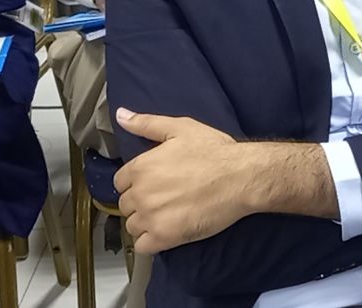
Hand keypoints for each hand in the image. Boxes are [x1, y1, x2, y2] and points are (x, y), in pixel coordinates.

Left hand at [114, 108, 253, 253]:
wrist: (241, 177)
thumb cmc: (214, 151)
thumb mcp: (180, 128)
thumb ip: (146, 123)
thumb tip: (121, 115)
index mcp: (141, 167)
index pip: (120, 182)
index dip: (136, 182)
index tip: (153, 183)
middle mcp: (141, 194)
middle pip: (126, 205)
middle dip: (140, 202)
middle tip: (164, 198)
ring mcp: (152, 217)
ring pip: (133, 226)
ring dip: (145, 222)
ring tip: (166, 215)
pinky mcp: (165, 237)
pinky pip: (143, 246)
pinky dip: (150, 242)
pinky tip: (165, 232)